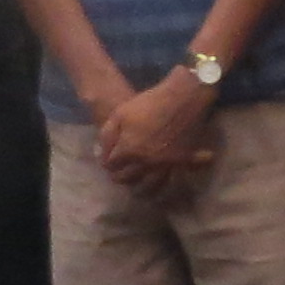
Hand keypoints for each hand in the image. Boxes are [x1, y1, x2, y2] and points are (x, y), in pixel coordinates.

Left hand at [98, 76, 217, 195]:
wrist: (183, 97)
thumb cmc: (149, 103)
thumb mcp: (119, 114)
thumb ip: (107, 136)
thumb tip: (102, 154)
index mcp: (128, 151)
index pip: (111, 165)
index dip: (107, 162)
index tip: (108, 160)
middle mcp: (146, 163)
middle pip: (128, 178)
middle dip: (120, 176)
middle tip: (119, 173)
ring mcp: (165, 164)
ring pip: (151, 185)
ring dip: (142, 187)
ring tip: (139, 185)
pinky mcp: (182, 160)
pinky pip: (175, 176)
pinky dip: (171, 179)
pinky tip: (167, 178)